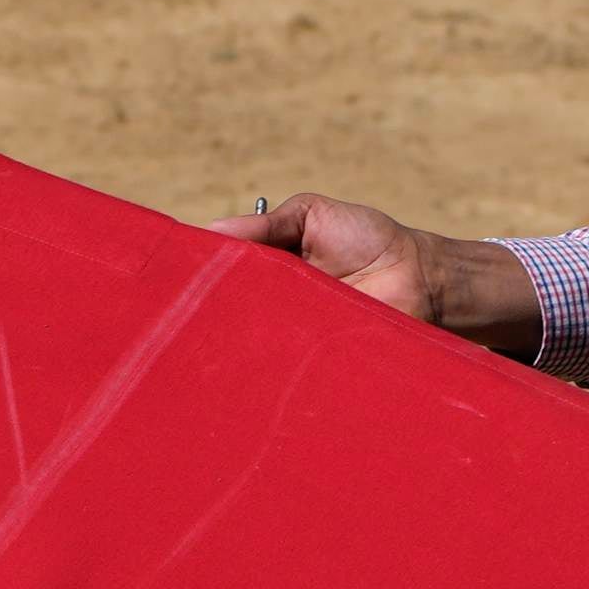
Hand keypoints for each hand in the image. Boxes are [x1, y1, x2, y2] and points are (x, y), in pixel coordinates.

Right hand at [201, 192, 544, 358]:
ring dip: (231, 349)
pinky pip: (284, 373)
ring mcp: (290, 344)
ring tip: (202, 351)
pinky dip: (269, 371)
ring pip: (248, 352)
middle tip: (174, 326)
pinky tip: (250, 370)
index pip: (219, 283)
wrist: (421, 277)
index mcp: (263, 275)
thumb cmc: (367, 240)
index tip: (167, 286)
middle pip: (225, 323)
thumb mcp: (310, 215)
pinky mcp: (313, 368)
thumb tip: (208, 233)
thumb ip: (265, 226)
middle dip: (201, 324)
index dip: (194, 285)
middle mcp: (270, 313)